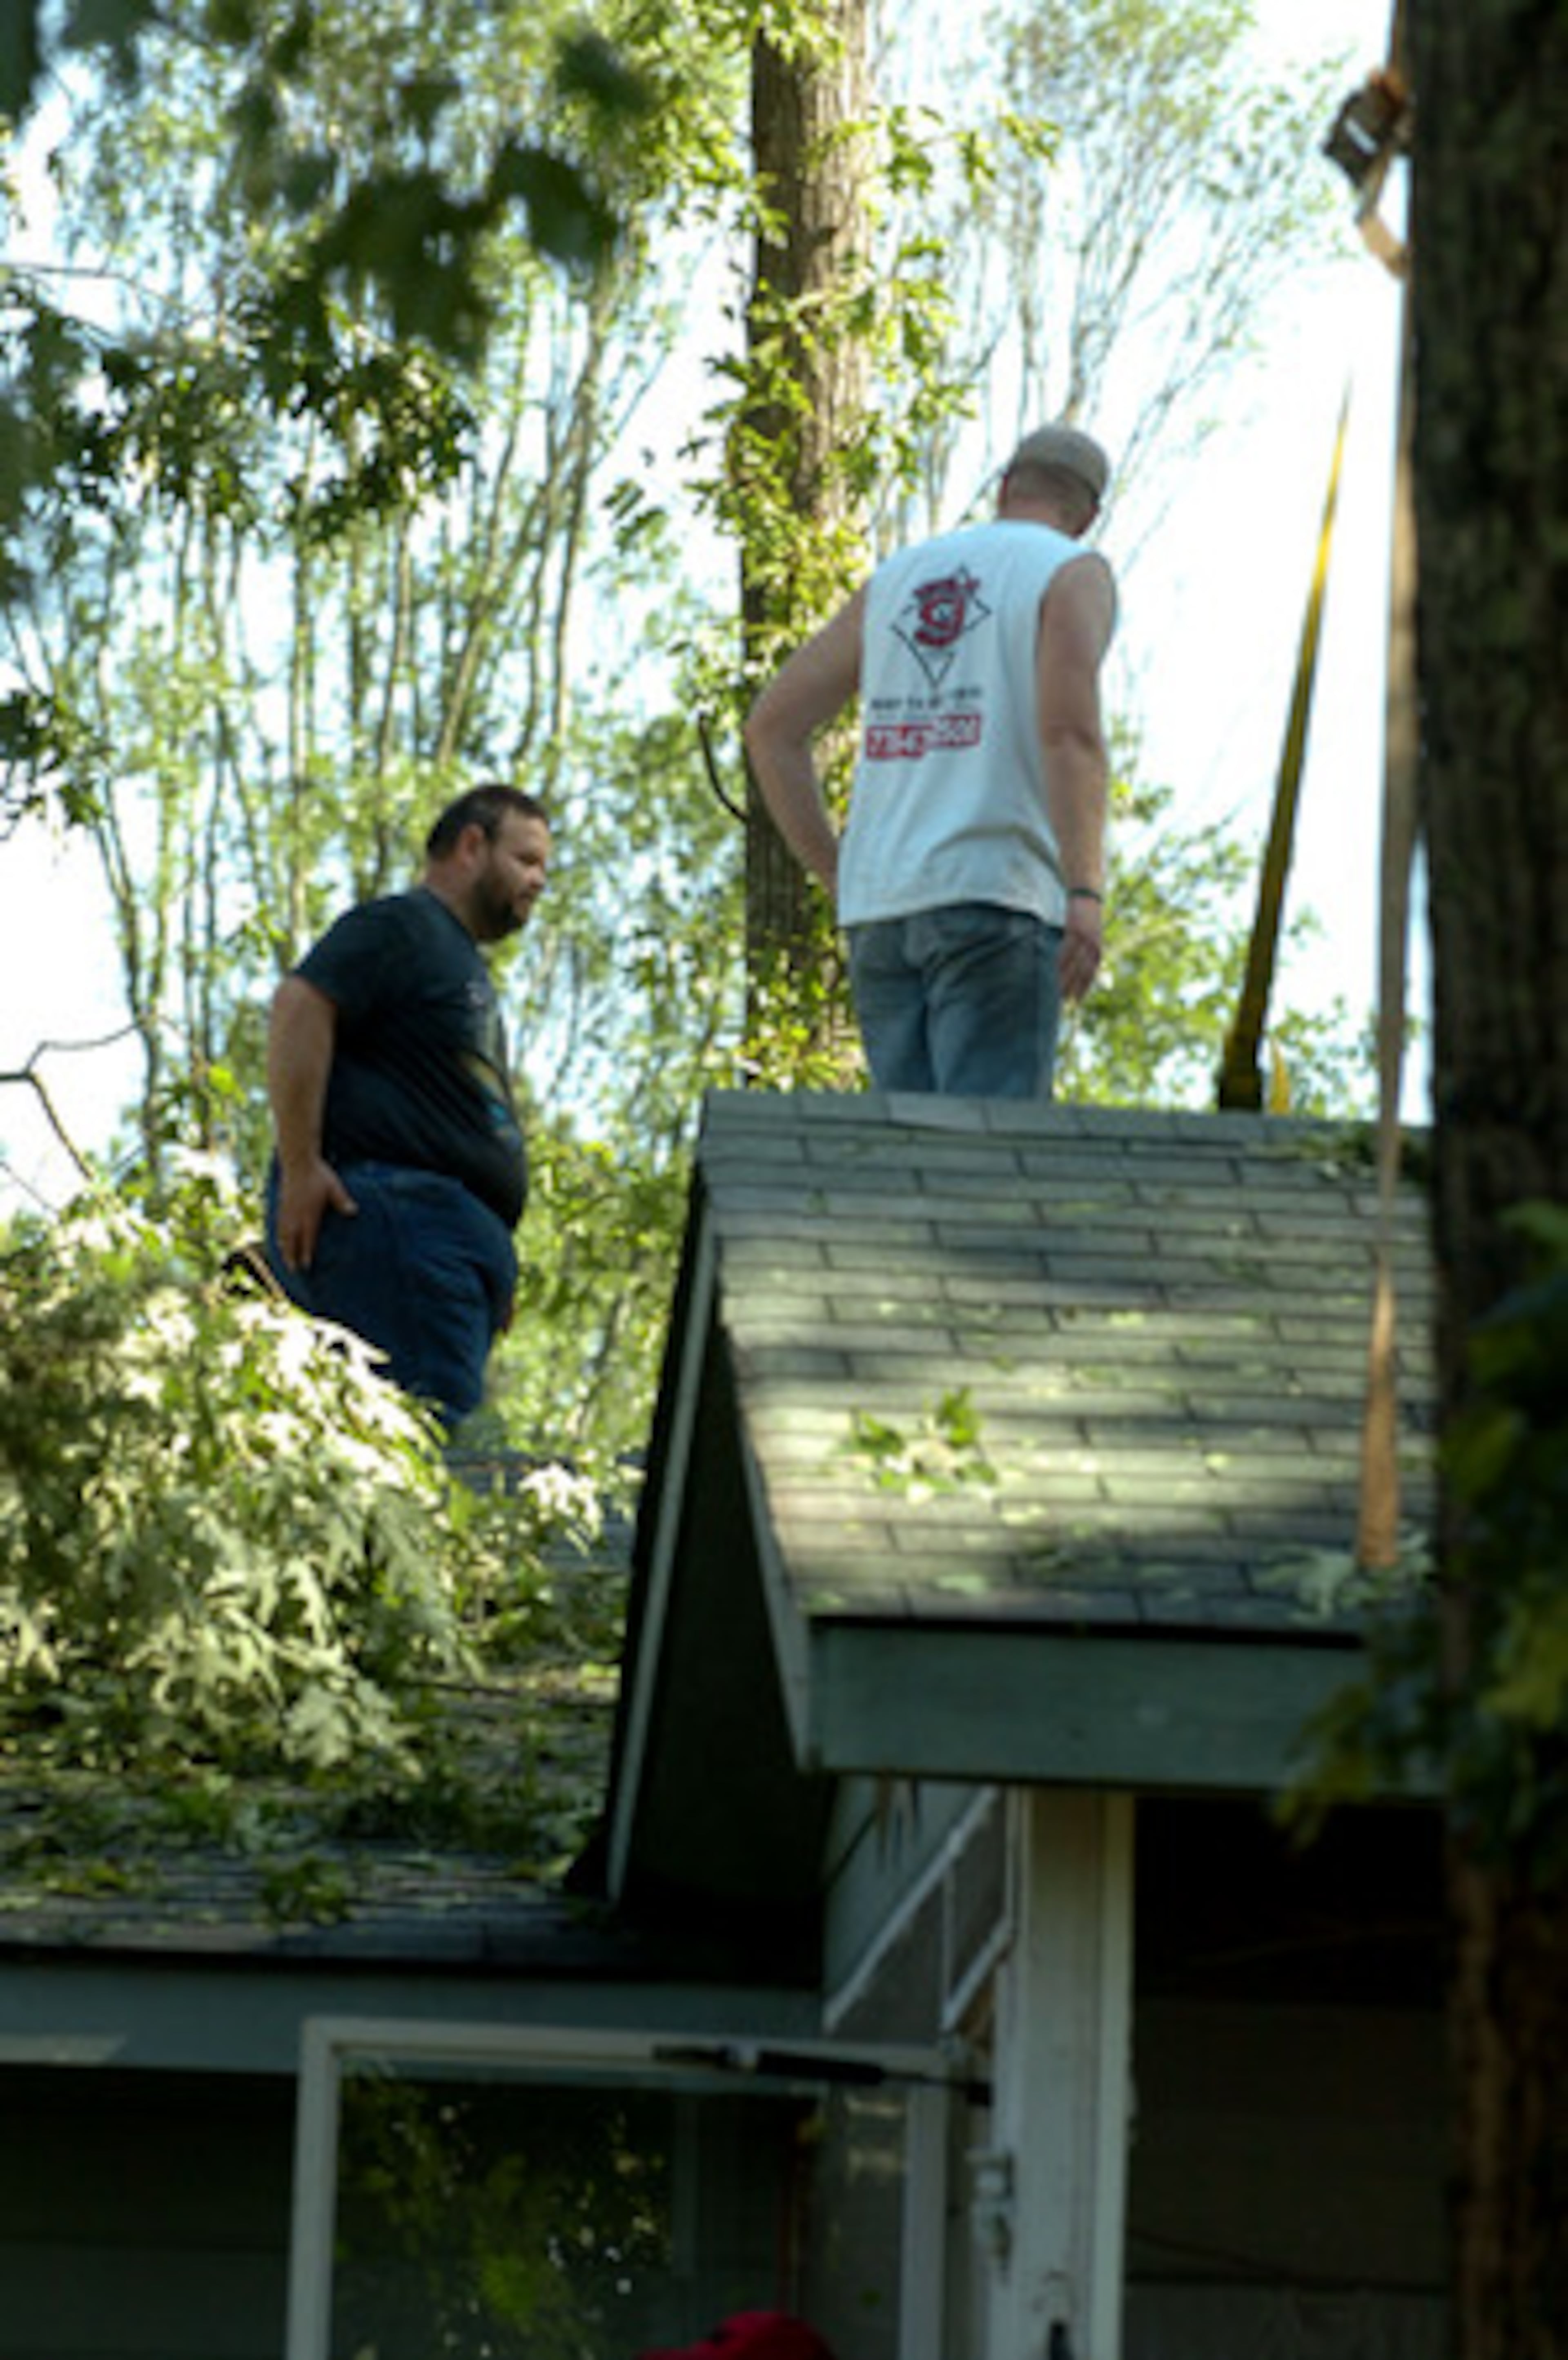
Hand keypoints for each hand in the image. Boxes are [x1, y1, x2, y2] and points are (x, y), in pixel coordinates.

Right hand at [276, 1156, 356, 1271]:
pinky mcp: (281, 1203)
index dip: (307, 1252)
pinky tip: (279, 1239)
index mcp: (309, 1212)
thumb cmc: (319, 1174)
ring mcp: (287, 1209)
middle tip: (293, 1270)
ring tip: (284, 1259)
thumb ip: (342, 1200)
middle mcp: (296, 1213)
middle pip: (293, 1239)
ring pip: (283, 1233)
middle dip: (292, 1255)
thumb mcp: (334, 1186)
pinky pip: (278, 1223)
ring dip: (284, 1247)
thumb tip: (354, 1212)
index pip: (308, 1237)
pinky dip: (278, 1234)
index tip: (307, 1265)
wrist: (298, 1160)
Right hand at [1059, 894, 1103, 1002]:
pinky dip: (1061, 959)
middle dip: (1075, 988)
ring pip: (1075, 962)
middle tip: (1066, 1002)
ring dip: (1067, 978)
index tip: (1077, 1001)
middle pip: (1084, 971)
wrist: (1087, 895)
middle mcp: (1093, 945)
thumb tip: (1080, 966)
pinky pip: (1067, 948)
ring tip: (1059, 990)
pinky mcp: (1075, 929)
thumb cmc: (1087, 917)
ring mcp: (1085, 937)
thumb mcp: (1091, 935)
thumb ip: (1087, 950)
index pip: (1091, 974)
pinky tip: (1055, 969)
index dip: (1084, 988)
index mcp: (1098, 949)